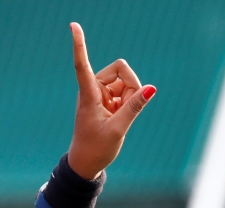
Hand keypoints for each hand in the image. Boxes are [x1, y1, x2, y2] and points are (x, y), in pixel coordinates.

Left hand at [66, 23, 155, 179]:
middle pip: (121, 69)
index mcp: (89, 94)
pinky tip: (120, 117)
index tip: (73, 25)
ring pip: (126, 81)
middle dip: (131, 86)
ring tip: (120, 117)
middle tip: (126, 110)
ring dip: (131, 98)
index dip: (79, 45)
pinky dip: (129, 103)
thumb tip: (151, 88)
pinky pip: (127, 92)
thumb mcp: (118, 130)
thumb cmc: (96, 149)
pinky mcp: (108, 99)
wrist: (86, 163)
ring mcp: (101, 93)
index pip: (82, 65)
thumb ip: (134, 108)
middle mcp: (93, 89)